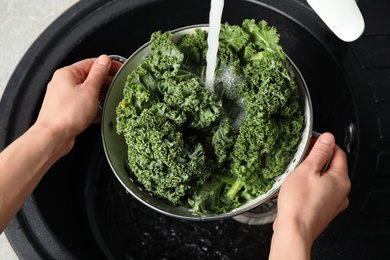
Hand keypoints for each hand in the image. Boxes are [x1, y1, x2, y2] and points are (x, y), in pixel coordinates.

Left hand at [34, 55, 120, 155]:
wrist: (53, 137)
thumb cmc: (67, 114)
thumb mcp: (89, 90)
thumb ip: (98, 74)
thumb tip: (104, 60)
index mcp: (67, 74)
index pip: (92, 63)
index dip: (108, 65)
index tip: (119, 68)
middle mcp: (64, 84)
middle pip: (90, 78)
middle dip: (106, 82)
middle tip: (119, 85)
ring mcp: (65, 98)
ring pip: (88, 93)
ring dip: (101, 96)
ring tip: (112, 100)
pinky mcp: (68, 111)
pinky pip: (85, 106)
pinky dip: (95, 108)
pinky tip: (103, 113)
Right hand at [270, 133, 349, 258]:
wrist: (294, 230)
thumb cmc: (299, 203)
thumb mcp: (307, 170)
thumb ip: (319, 152)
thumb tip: (328, 138)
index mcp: (341, 179)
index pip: (338, 152)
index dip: (324, 144)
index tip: (312, 142)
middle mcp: (342, 192)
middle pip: (331, 166)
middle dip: (316, 159)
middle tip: (300, 158)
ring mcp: (334, 203)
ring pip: (324, 179)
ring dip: (312, 173)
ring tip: (295, 174)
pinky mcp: (324, 210)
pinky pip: (320, 191)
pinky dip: (310, 186)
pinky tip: (297, 188)